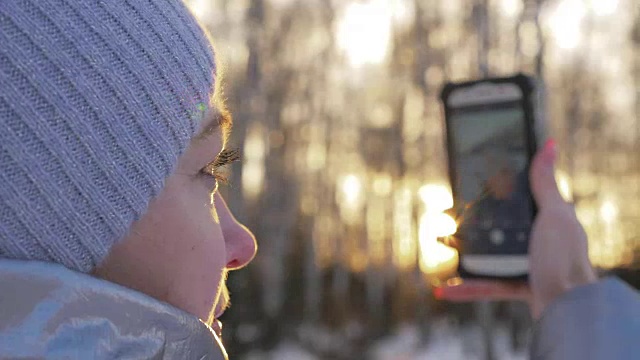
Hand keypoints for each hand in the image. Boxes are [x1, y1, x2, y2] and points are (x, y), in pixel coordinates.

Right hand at [435, 140, 597, 318]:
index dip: (486, 194)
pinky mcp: (514, 287)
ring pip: (482, 256)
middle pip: (491, 228)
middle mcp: (533, 241)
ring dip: (456, 252)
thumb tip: (550, 144)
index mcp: (542, 220)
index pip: (510, 202)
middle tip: (443, 215)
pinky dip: (463, 289)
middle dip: (464, 223)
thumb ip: (545, 184)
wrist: (566, 304)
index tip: (464, 187)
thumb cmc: (564, 257)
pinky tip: (443, 289)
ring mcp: (523, 265)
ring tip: (437, 243)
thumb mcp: (554, 214)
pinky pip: (483, 287)